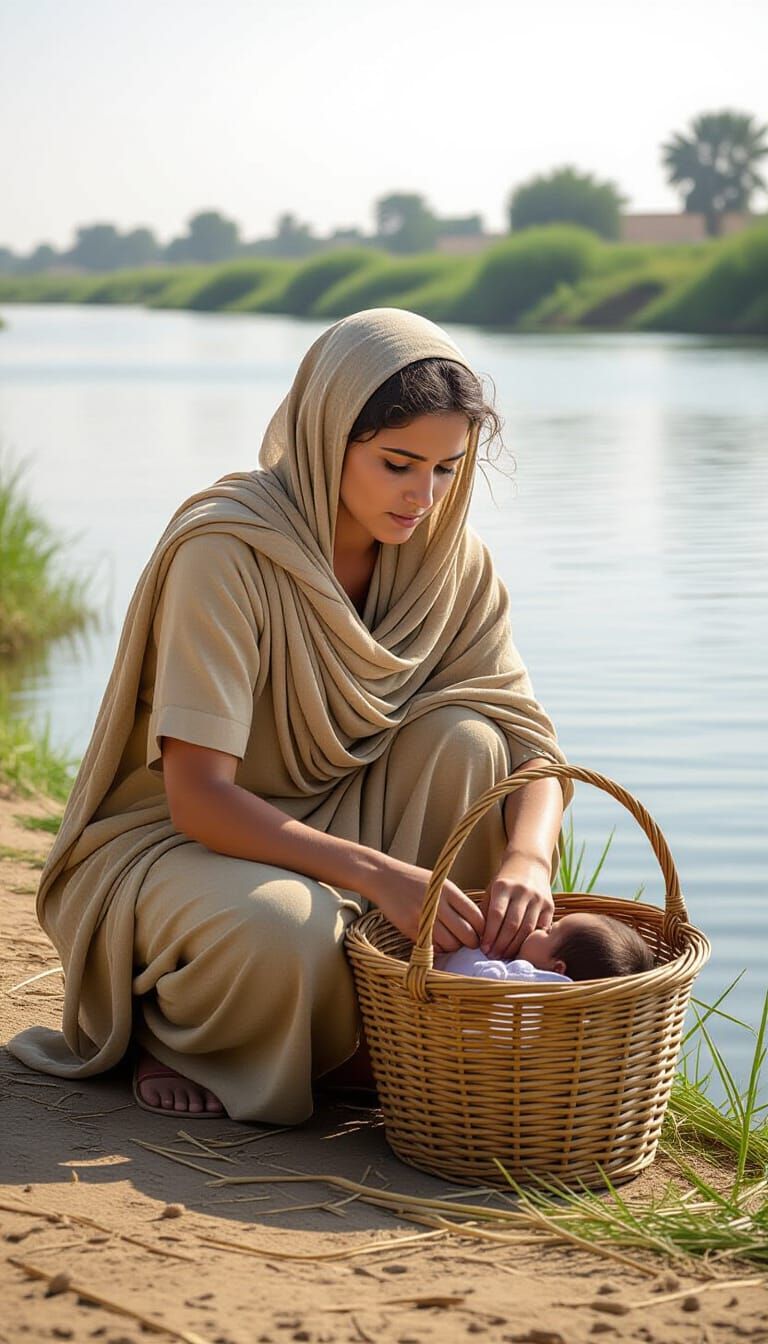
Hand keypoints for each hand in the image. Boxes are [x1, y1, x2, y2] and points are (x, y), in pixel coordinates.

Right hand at [362, 855, 483, 952]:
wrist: (384, 878)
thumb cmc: (415, 881)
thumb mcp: (440, 883)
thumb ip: (457, 902)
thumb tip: (477, 926)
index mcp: (449, 891)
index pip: (477, 917)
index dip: (482, 930)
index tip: (480, 934)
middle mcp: (438, 904)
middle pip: (467, 934)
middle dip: (471, 943)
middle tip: (468, 943)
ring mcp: (423, 918)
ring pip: (450, 944)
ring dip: (453, 948)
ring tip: (450, 942)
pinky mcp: (410, 929)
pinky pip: (432, 947)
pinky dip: (438, 949)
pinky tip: (436, 943)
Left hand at [481, 854, 553, 959]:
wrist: (530, 864)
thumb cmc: (505, 882)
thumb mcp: (491, 890)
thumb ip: (485, 911)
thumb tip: (480, 938)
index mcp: (503, 886)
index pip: (496, 915)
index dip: (490, 934)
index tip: (483, 949)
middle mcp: (522, 891)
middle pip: (512, 924)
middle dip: (501, 944)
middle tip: (493, 956)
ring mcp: (538, 898)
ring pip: (527, 929)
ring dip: (514, 946)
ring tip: (504, 956)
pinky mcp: (550, 905)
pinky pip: (541, 928)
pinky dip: (532, 941)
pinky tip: (522, 950)